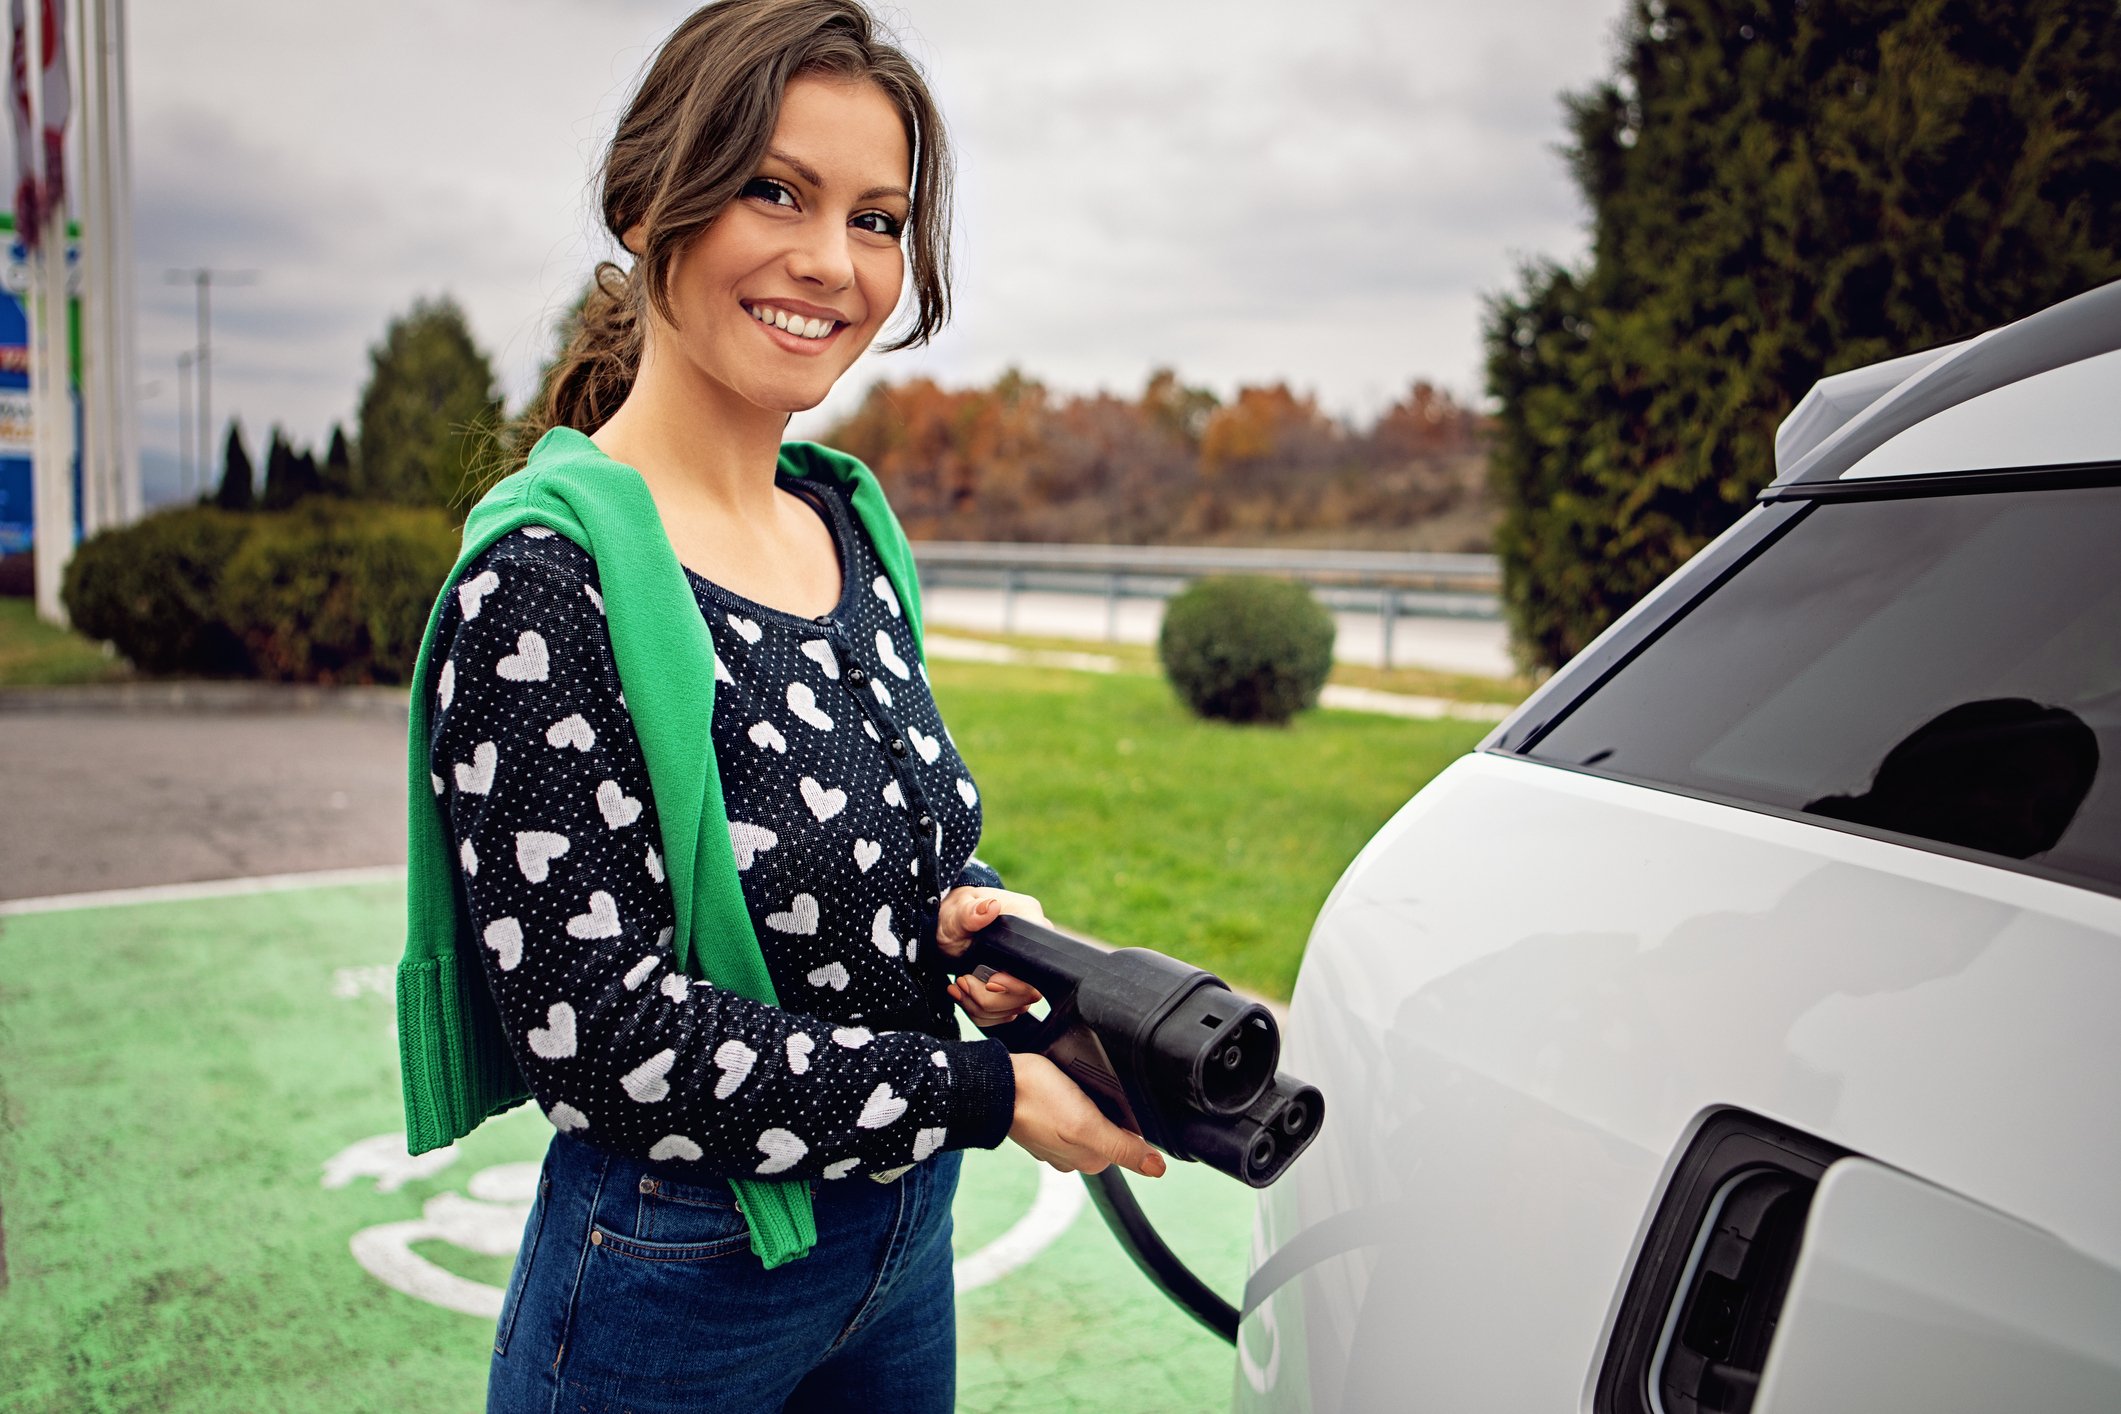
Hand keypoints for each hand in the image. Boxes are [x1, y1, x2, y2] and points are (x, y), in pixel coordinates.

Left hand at [937, 887, 1045, 1025]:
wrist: (949, 927)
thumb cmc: (956, 914)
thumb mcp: (958, 911)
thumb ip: (971, 911)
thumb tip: (991, 906)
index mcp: (1029, 921)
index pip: (1041, 963)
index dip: (1017, 982)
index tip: (990, 980)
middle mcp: (1033, 948)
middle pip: (1029, 994)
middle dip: (991, 998)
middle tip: (964, 981)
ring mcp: (1026, 971)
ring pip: (1016, 1009)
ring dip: (981, 1006)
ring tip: (960, 986)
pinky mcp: (1014, 988)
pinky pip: (1004, 1015)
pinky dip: (980, 1013)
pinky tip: (964, 996)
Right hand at [1008, 1052, 1166, 1177]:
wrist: (993, 1085)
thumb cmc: (1036, 1099)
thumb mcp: (1085, 1124)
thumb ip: (1121, 1147)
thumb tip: (1157, 1169)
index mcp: (1090, 1161)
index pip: (1128, 1140)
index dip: (1127, 1117)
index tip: (1112, 1098)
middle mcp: (1074, 1157)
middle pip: (1110, 1129)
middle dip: (1107, 1108)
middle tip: (1090, 1087)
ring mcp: (1056, 1141)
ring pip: (1089, 1118)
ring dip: (1087, 1101)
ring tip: (1073, 1085)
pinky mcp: (1043, 1124)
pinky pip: (1068, 1111)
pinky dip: (1069, 1099)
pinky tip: (1060, 1088)